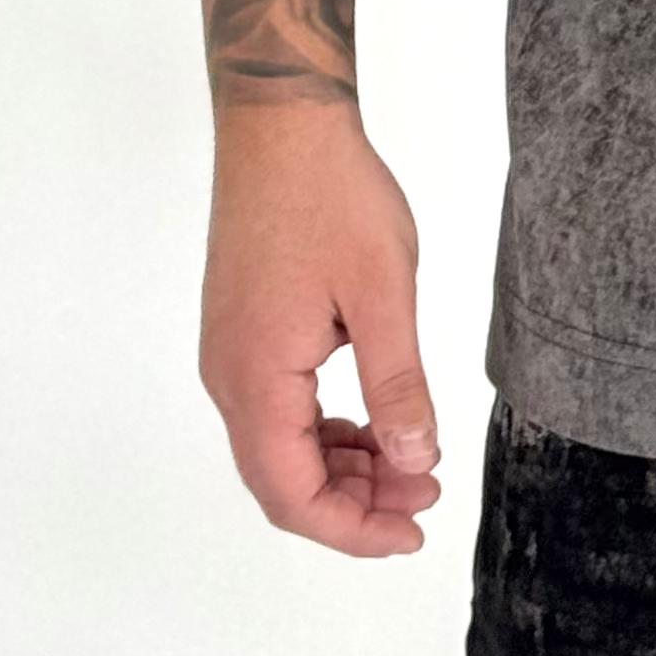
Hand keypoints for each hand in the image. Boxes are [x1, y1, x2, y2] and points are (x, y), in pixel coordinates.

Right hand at [198, 101, 443, 556]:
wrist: (281, 124)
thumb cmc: (331, 196)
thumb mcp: (383, 292)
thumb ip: (397, 385)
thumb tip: (414, 461)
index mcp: (256, 379)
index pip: (293, 494)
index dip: (353, 529)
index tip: (413, 532)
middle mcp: (229, 378)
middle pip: (282, 480)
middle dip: (355, 502)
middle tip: (427, 493)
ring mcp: (230, 355)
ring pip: (280, 447)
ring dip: (343, 466)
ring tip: (411, 460)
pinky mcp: (243, 332)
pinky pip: (279, 409)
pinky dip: (325, 429)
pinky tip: (373, 420)